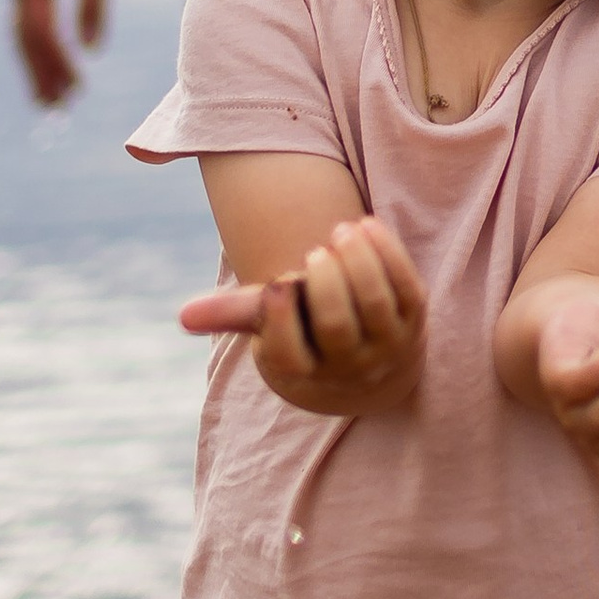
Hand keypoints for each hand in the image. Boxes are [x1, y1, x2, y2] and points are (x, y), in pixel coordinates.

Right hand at [9, 0, 119, 105]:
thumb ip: (93, 4)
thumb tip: (90, 48)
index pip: (42, 32)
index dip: (57, 62)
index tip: (76, 87)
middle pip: (24, 40)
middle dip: (39, 75)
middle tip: (56, 110)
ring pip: (22, 34)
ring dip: (35, 66)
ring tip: (49, 101)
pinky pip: (27, 22)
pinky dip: (36, 48)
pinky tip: (48, 67)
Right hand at [182, 214, 427, 406]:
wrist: (370, 358)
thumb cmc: (305, 331)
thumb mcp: (270, 326)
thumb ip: (232, 314)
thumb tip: (184, 315)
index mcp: (305, 372)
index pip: (289, 355)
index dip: (281, 320)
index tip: (277, 284)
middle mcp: (349, 366)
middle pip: (337, 327)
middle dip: (326, 285)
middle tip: (313, 253)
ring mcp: (386, 344)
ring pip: (375, 304)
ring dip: (359, 263)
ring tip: (340, 231)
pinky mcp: (415, 318)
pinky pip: (406, 285)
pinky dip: (388, 253)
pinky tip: (365, 225)